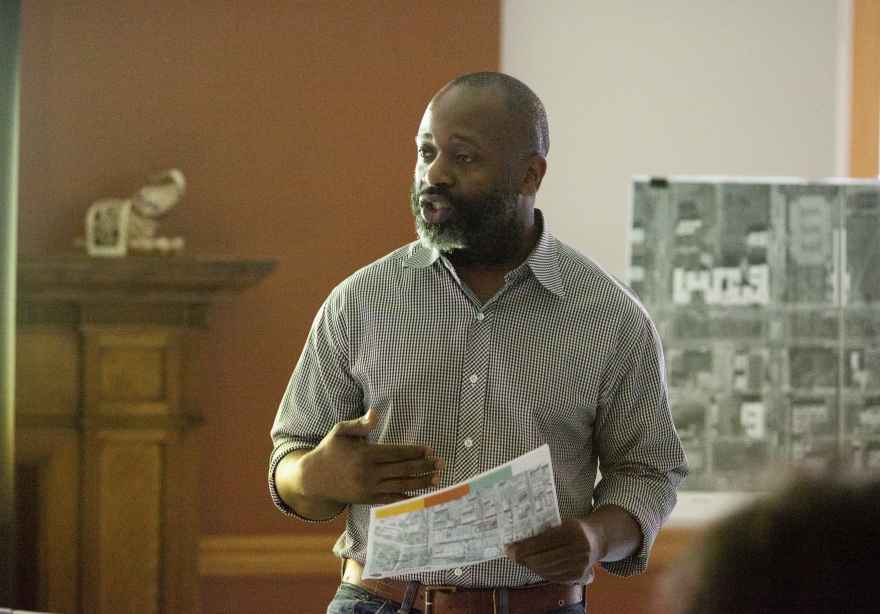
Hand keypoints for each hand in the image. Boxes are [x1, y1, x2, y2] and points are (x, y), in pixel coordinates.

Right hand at [299, 408, 443, 505]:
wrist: (313, 479)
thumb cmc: (329, 450)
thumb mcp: (340, 431)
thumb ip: (360, 423)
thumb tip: (376, 413)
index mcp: (365, 454)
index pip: (397, 452)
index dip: (416, 451)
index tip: (431, 450)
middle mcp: (369, 473)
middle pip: (403, 469)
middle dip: (424, 466)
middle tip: (442, 463)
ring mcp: (369, 488)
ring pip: (401, 485)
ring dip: (421, 482)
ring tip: (438, 478)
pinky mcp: (368, 499)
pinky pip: (392, 499)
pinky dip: (408, 498)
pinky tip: (422, 497)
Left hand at [504, 518, 602, 583]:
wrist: (598, 540)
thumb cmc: (574, 529)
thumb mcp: (562, 523)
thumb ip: (544, 531)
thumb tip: (518, 540)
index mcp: (573, 531)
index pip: (542, 541)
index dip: (523, 546)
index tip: (509, 547)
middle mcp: (579, 549)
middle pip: (543, 558)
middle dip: (523, 558)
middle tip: (511, 554)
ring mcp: (581, 564)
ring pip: (547, 570)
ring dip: (530, 566)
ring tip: (521, 560)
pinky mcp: (580, 576)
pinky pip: (554, 577)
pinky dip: (541, 572)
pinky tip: (534, 566)